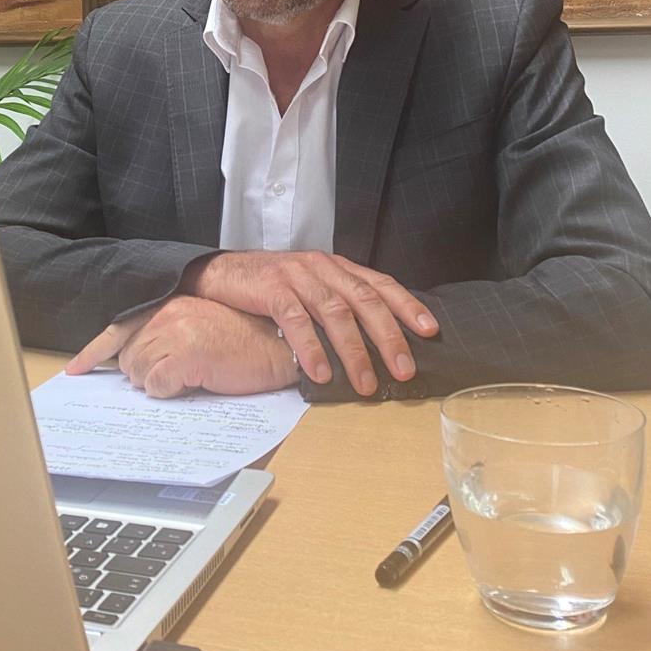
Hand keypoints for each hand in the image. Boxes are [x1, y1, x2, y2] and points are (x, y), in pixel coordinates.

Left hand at [65, 296, 295, 398]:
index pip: (120, 327)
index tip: (75, 369)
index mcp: (170, 304)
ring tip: (189, 377)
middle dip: (143, 374)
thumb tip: (137, 362)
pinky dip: (170, 391)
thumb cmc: (244, 342)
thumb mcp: (200, 327)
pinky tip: (192, 383)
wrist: (278, 346)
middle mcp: (168, 313)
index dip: (94, 351)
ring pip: (140, 374)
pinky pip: (158, 386)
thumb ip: (168, 334)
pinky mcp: (186, 356)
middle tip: (173, 376)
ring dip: (159, 383)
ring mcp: (176, 333)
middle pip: (128, 357)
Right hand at [184, 251, 438, 396]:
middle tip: (404, 370)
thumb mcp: (310, 288)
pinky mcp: (271, 288)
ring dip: (353, 351)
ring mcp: (296, 276)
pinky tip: (320, 373)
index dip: (407, 306)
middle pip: (364, 300)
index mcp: (336, 267)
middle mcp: (321, 267)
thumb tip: (376, 338)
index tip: (430, 331)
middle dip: (388, 336)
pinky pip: (296, 320)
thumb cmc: (270, 286)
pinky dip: (311, 347)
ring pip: (335, 312)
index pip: (379, 284)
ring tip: (365, 383)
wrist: (220, 273)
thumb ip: (339, 303)